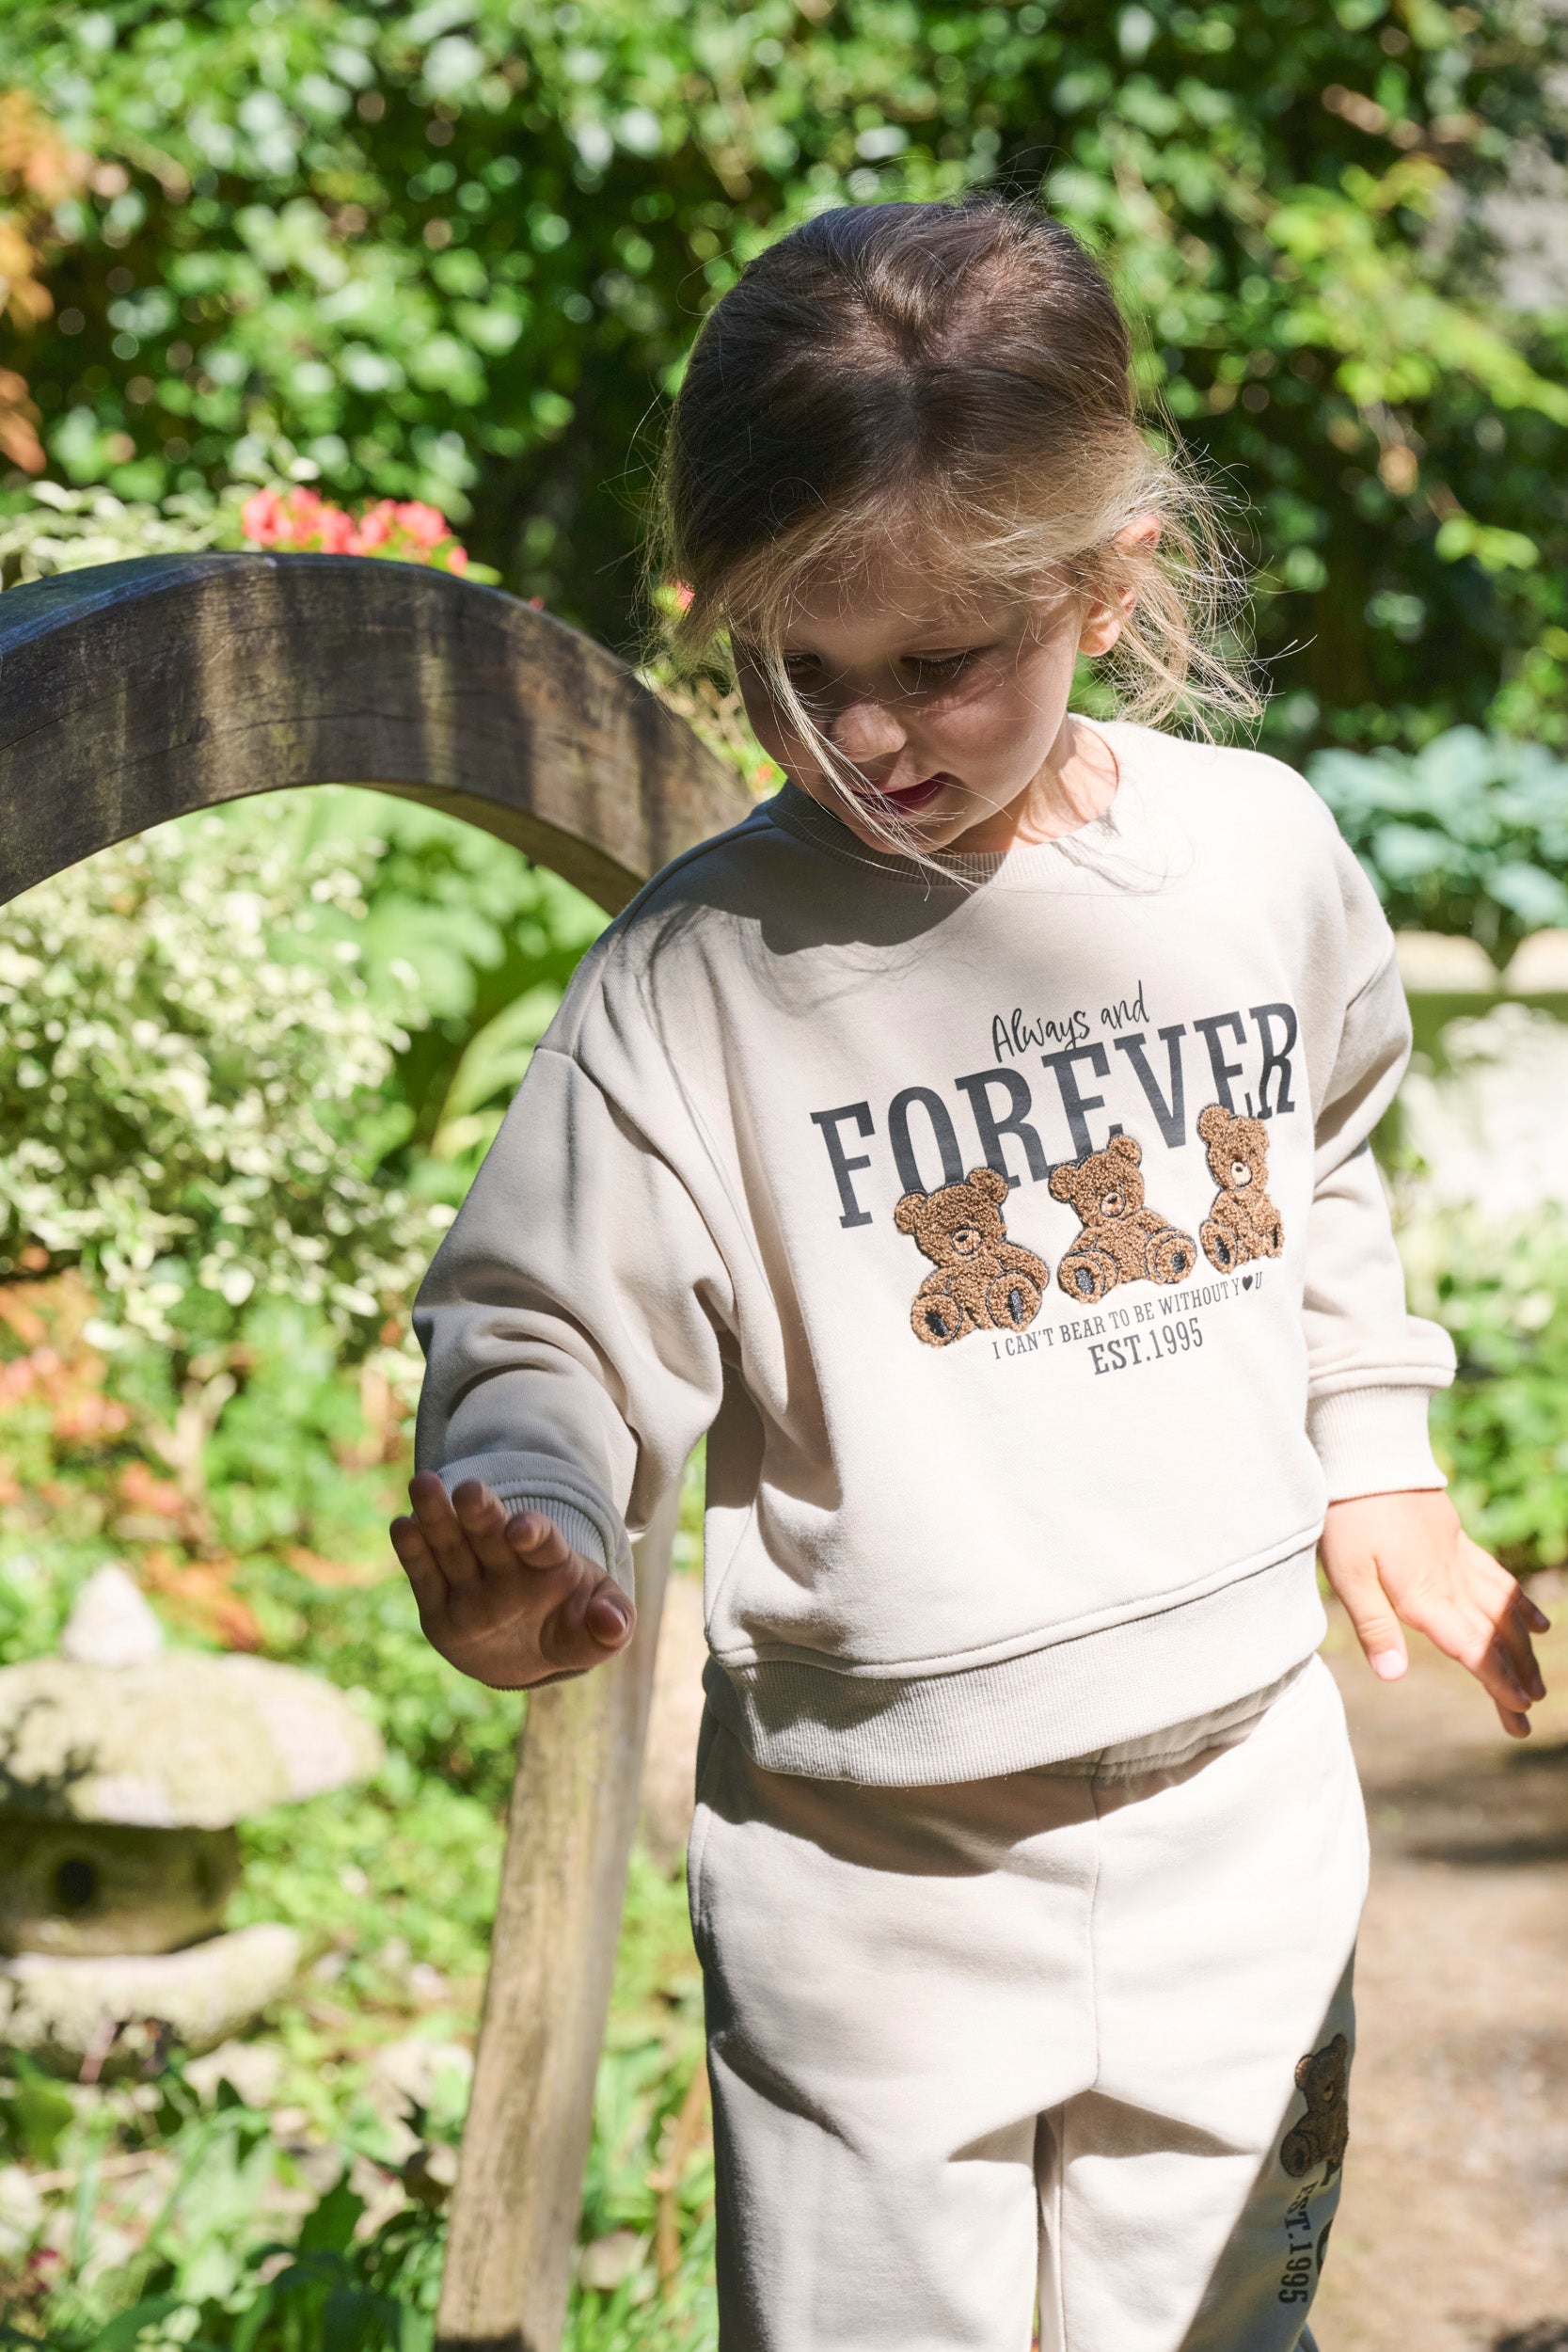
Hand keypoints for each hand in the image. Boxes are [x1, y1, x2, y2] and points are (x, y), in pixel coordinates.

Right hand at [390, 1474, 634, 1688]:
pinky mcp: (439, 1608)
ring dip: (438, 1517)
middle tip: (469, 1489)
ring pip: (453, 1546)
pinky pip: (426, 1578)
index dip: (533, 1533)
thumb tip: (614, 1625)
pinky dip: (414, 1552)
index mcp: (551, 1564)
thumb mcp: (598, 1633)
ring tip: (423, 1484)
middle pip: (491, 1535)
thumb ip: (612, 1624)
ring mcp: (471, 1584)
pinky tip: (402, 1524)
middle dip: (481, 1513)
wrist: (528, 1653)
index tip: (520, 1530)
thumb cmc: (571, 1630)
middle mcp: (507, 1566)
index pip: (543, 1543)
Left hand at [1320, 1489, 1547, 1738]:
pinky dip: (1520, 1605)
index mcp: (1425, 1596)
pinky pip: (1498, 1581)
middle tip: (1527, 1717)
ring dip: (1522, 1650)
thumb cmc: (1349, 1514)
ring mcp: (1458, 1559)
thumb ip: (1373, 1624)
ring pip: (1503, 1613)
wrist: (1369, 1455)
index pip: (1471, 1648)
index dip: (1496, 1681)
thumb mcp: (1347, 1573)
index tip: (1519, 1710)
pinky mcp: (1458, 1540)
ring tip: (1537, 1682)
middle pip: (1492, 1638)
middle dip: (1514, 1678)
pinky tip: (1538, 1623)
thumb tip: (1394, 1676)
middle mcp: (1450, 1581)